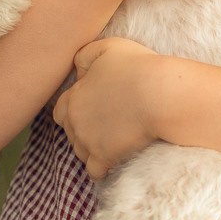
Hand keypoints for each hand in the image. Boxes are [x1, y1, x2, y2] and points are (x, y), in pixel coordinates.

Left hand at [52, 38, 166, 179]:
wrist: (160, 94)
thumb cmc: (138, 67)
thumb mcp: (108, 48)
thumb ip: (85, 55)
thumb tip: (78, 72)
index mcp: (73, 97)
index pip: (61, 111)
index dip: (76, 111)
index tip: (94, 110)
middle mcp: (74, 121)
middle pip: (71, 133)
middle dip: (84, 131)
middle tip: (107, 127)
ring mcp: (87, 141)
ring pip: (81, 153)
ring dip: (93, 150)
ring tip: (114, 143)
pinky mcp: (103, 157)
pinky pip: (94, 171)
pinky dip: (102, 169)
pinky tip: (113, 162)